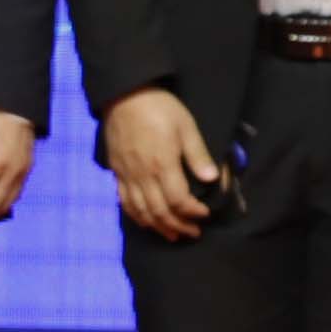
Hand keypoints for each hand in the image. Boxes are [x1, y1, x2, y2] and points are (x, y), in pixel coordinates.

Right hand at [104, 88, 223, 241]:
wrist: (125, 96)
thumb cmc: (160, 108)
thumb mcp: (186, 126)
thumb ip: (197, 155)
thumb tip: (213, 178)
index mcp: (162, 165)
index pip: (178, 200)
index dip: (192, 212)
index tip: (204, 214)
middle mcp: (143, 176)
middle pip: (160, 211)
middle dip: (178, 225)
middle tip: (193, 233)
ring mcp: (128, 175)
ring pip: (141, 211)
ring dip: (158, 227)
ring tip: (173, 235)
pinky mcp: (117, 172)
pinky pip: (124, 201)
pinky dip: (136, 216)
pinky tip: (147, 221)